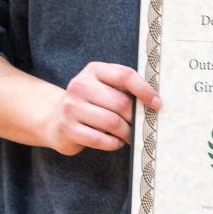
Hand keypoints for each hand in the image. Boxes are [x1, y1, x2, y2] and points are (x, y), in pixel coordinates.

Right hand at [43, 62, 160, 155]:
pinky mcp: (68, 128)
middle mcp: (80, 85)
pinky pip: (99, 139)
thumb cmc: (90, 102)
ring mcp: (71, 107)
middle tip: (142, 125)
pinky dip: (113, 143)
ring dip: (126, 132)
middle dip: (135, 117)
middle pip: (120, 102)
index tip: (157, 104)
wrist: (55, 118)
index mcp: (94, 70)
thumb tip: (154, 102)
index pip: (124, 75)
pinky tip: (117, 142)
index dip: (144, 90)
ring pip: (112, 122)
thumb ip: (124, 89)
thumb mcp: (103, 87)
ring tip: (130, 135)